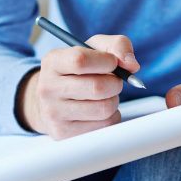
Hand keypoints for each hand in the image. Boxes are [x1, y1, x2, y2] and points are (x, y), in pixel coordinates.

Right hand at [16, 35, 140, 139]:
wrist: (54, 102)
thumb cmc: (80, 72)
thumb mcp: (94, 50)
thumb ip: (117, 46)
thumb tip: (132, 64)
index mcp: (52, 62)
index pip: (80, 60)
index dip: (106, 61)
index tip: (113, 63)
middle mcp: (48, 88)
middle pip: (98, 88)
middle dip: (115, 84)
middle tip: (113, 81)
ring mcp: (54, 113)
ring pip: (104, 109)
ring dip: (114, 101)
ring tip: (104, 96)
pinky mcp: (64, 133)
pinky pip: (104, 125)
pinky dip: (111, 117)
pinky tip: (99, 111)